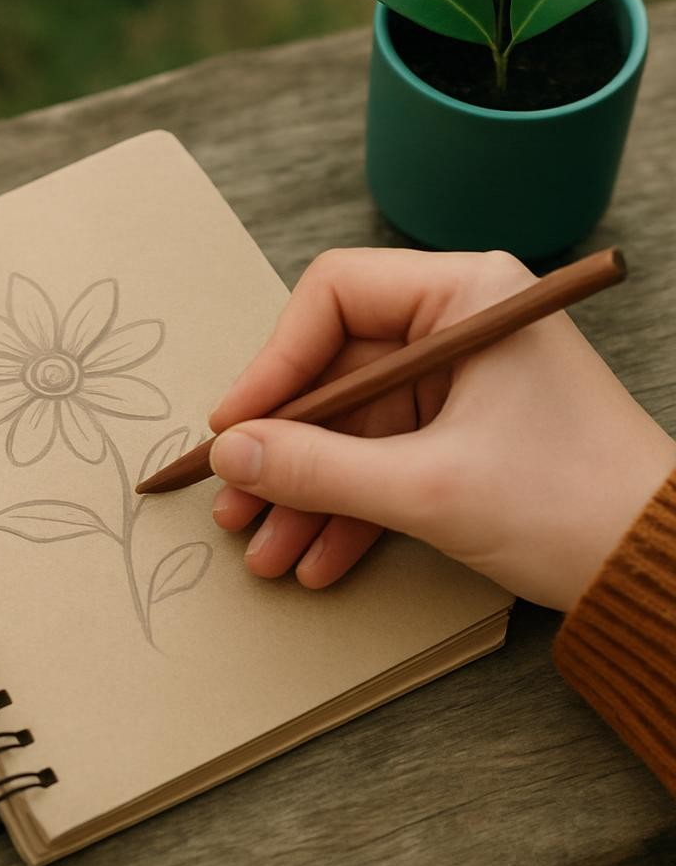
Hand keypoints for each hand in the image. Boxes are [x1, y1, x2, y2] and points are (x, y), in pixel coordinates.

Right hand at [208, 248, 675, 609]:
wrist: (660, 570)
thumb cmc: (573, 503)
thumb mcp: (428, 488)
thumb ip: (318, 469)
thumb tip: (233, 456)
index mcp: (467, 294)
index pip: (335, 296)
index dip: (274, 362)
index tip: (237, 426)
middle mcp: (461, 323)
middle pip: (337, 368)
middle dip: (285, 447)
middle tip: (236, 501)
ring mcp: (464, 379)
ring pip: (356, 424)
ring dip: (310, 489)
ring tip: (267, 548)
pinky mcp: (468, 430)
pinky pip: (388, 457)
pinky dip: (352, 505)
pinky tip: (318, 556)